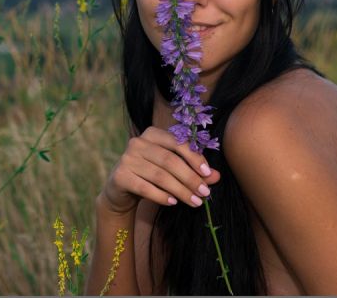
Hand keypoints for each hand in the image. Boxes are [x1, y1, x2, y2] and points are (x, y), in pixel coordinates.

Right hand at [100, 126, 220, 214]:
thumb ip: (193, 171)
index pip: (177, 142)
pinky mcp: (120, 176)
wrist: (121, 190)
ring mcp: (126, 158)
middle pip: (170, 160)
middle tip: (205, 193)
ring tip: (195, 202)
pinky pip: (145, 187)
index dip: (194, 157)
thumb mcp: (173, 171)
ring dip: (180, 190)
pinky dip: (161, 196)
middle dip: (190, 178)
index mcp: (152, 134)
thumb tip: (216, 176)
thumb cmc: (151, 176)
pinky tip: (173, 203)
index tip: (208, 173)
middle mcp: (138, 142)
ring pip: (159, 175)